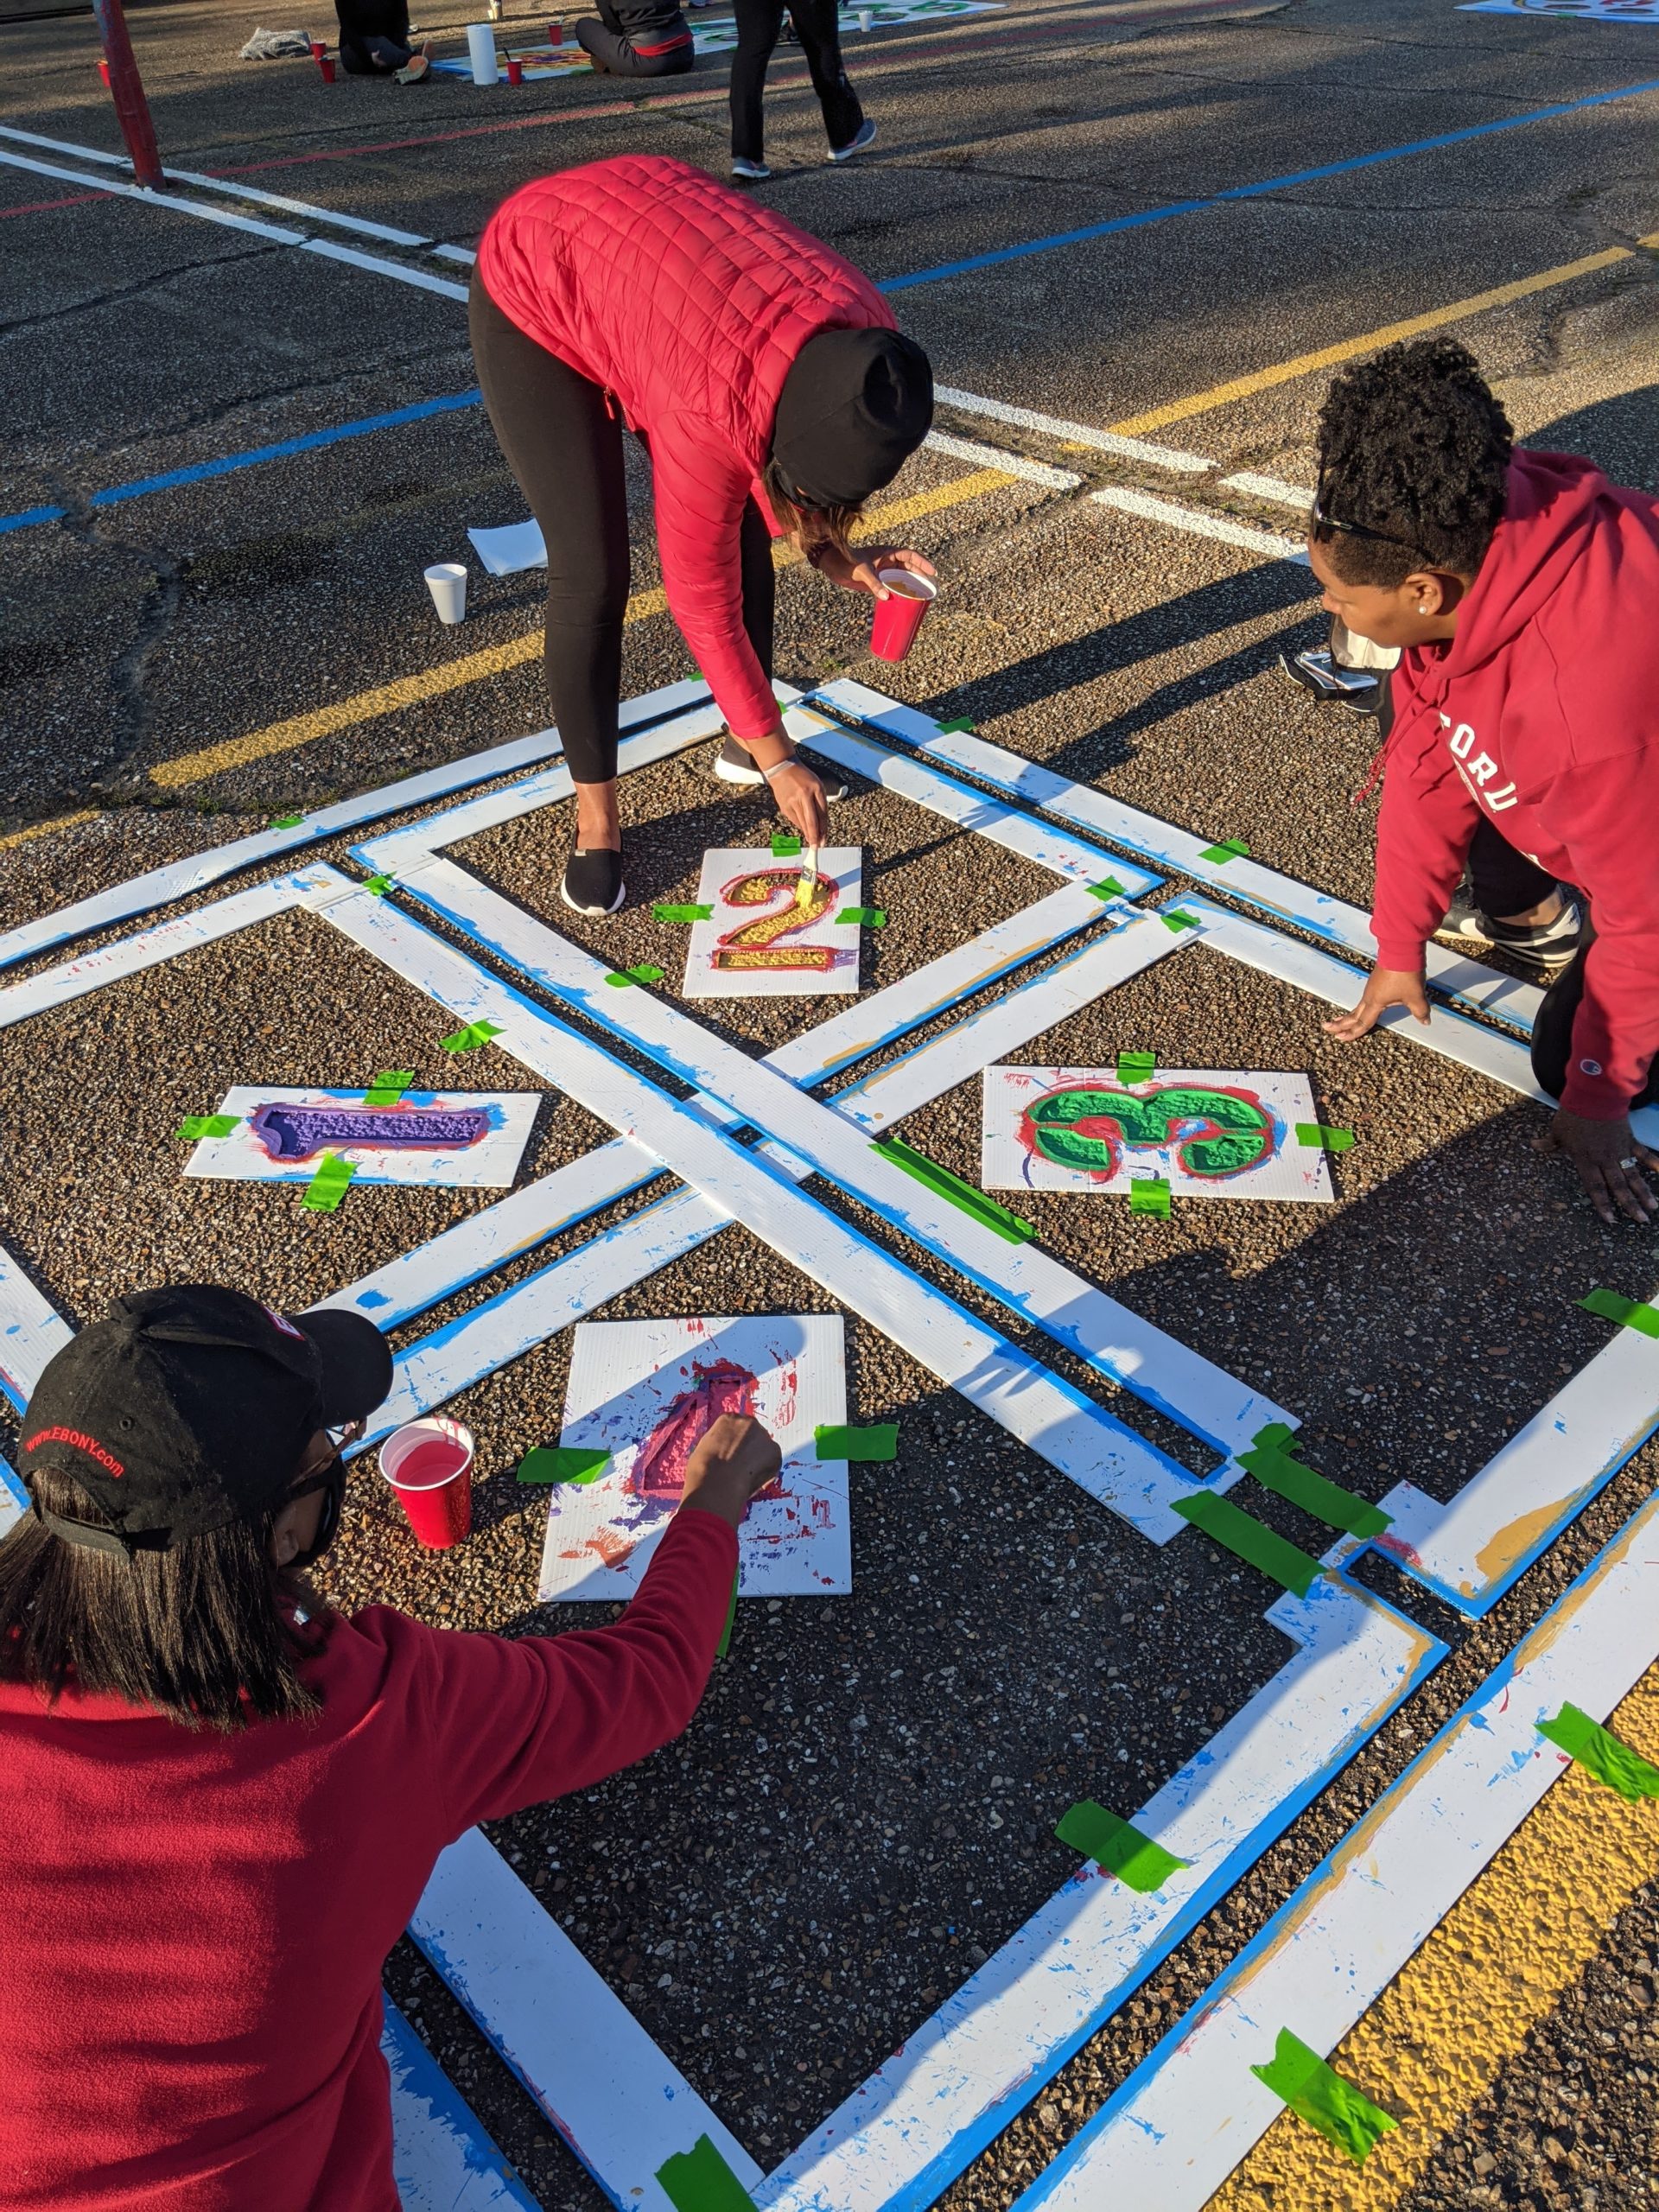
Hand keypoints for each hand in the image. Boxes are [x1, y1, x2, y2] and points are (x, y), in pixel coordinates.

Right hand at [679, 1415, 782, 1529]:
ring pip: (764, 1447)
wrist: (716, 1481)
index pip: (737, 1427)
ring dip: (759, 1459)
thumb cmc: (702, 1468)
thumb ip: (720, 1443)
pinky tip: (754, 1480)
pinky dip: (767, 1471)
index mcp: (728, 1419)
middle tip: (743, 1466)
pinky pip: (773, 1461)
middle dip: (750, 1448)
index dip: (735, 1442)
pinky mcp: (775, 1451)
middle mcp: (748, 1421)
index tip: (733, 1454)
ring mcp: (764, 1435)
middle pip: (753, 1434)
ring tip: (746, 1476)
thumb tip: (724, 1451)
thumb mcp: (705, 1447)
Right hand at [768, 758, 828, 846]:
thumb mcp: (817, 786)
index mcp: (816, 789)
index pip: (822, 814)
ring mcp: (793, 801)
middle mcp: (805, 795)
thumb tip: (821, 825)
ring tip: (812, 842)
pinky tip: (803, 829)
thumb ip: (820, 803)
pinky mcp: (784, 805)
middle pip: (812, 821)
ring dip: (808, 834)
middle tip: (817, 846)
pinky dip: (800, 825)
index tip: (824, 839)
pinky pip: (794, 819)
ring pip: (802, 823)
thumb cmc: (802, 778)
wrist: (783, 769)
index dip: (824, 829)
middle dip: (815, 836)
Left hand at [817, 544, 936, 599]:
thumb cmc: (847, 561)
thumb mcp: (862, 571)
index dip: (923, 563)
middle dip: (921, 577)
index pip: (911, 556)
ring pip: (902, 578)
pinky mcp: (877, 582)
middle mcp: (888, 562)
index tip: (933, 572)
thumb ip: (874, 583)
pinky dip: (899, 593)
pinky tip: (905, 602)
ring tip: (922, 595)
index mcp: (888, 553)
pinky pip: (892, 587)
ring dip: (912, 586)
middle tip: (931, 587)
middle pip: (910, 568)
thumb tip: (886, 597)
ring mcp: (883, 572)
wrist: (832, 564)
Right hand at [1324, 966, 1430, 1041]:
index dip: (1353, 1033)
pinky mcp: (1376, 981)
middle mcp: (1370, 996)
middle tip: (1327, 1027)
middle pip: (1353, 1014)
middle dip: (1340, 1023)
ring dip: (1349, 1015)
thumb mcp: (1416, 996)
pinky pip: (1364, 999)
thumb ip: (1420, 1012)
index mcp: (1375, 1002)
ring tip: (1340, 1020)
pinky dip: (1359, 1007)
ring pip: (1358, 1006)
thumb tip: (1425, 1022)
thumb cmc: (1405, 974)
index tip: (1340, 1038)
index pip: (1363, 1023)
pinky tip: (1362, 1007)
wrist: (1401, 949)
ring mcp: (1372, 987)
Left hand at [1534, 1108, 1658, 1225]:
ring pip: (1633, 1175)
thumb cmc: (1573, 1115)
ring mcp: (1619, 1150)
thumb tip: (1533, 1145)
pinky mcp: (1629, 1140)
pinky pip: (1642, 1154)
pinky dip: (1653, 1162)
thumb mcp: (1557, 1131)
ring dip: (1643, 1192)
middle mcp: (1604, 1159)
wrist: (1594, 1096)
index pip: (1594, 1187)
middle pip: (1618, 1186)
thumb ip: (1549, 1143)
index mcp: (1585, 1161)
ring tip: (1652, 1207)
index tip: (1611, 1220)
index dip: (1602, 1204)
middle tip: (1641, 1220)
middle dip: (1630, 1205)